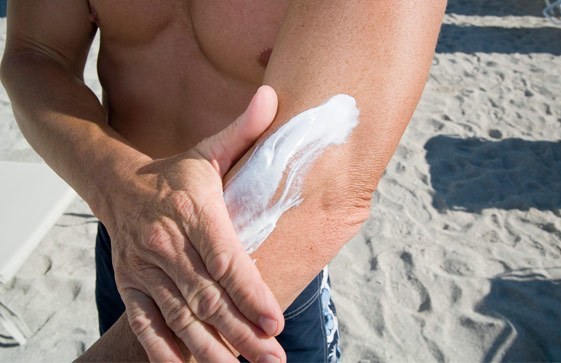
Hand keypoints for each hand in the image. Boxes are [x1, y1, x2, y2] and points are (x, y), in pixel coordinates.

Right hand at [101, 86, 285, 362]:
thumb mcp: (207, 151)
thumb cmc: (173, 174)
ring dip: (211, 348)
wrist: (116, 185)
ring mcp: (144, 269)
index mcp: (192, 210)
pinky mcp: (130, 286)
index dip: (250, 291)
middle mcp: (166, 244)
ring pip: (180, 317)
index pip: (225, 258)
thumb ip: (244, 131)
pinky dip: (166, 352)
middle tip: (272, 356)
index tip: (276, 319)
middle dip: (241, 331)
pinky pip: (147, 325)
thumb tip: (274, 96)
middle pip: (207, 296)